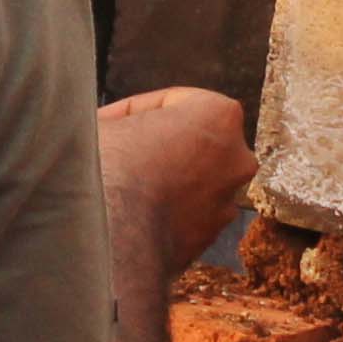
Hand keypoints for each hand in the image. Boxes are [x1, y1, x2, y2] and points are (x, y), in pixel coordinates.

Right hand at [99, 87, 254, 276]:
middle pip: (186, 141)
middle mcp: (237, 159)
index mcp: (220, 115)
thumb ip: (120, 118)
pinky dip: (161, 209)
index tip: (107, 124)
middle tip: (115, 151)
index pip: (170, 102)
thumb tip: (112, 127)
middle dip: (153, 145)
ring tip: (120, 185)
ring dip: (159, 178)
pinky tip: (129, 212)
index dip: (131, 112)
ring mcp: (227, 202)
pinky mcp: (209, 239)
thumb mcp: (106, 121)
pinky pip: (183, 213)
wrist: (108, 238)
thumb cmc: (110, 168)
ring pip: (187, 179)